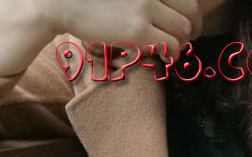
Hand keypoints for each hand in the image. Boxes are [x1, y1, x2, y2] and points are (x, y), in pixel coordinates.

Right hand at [44, 0, 202, 56]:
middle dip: (191, 29)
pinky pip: (170, 46)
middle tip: (182, 40)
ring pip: (183, 30)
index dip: (189, 12)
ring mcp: (145, 7)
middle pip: (190, 11)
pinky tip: (162, 56)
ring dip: (180, 44)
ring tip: (169, 50)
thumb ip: (144, 0)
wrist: (60, 2)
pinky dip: (170, 55)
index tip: (184, 23)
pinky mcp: (137, 29)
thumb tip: (161, 13)